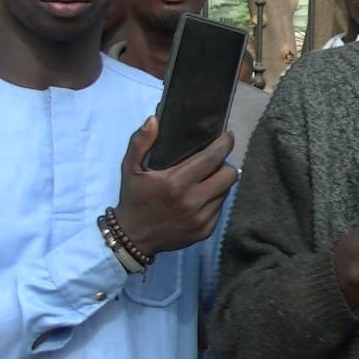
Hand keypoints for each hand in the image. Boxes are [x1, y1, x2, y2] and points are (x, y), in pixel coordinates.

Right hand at [113, 116, 238, 255]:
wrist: (132, 238)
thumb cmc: (133, 198)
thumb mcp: (129, 169)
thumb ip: (140, 142)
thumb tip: (153, 120)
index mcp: (176, 182)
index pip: (212, 158)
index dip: (224, 144)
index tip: (227, 136)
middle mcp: (192, 201)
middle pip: (229, 175)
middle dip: (225, 164)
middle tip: (215, 160)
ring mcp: (201, 218)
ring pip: (225, 192)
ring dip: (219, 183)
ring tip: (207, 178)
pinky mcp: (205, 231)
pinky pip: (219, 209)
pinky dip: (213, 200)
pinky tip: (201, 197)